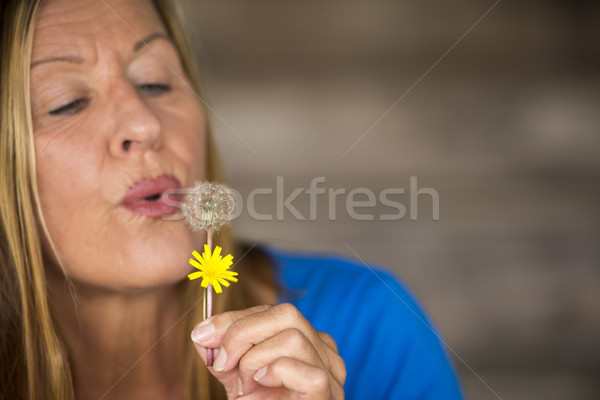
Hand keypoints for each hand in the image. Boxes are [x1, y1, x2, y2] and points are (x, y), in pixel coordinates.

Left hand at [191, 303, 345, 398]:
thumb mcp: (237, 378)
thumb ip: (222, 353)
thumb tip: (202, 332)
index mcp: (307, 341)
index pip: (273, 311)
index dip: (235, 319)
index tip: (202, 335)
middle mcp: (324, 351)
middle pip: (287, 314)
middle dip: (242, 332)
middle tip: (221, 363)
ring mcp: (330, 371)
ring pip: (292, 337)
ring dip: (254, 359)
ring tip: (245, 385)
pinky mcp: (324, 392)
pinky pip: (294, 366)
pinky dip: (270, 372)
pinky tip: (262, 387)